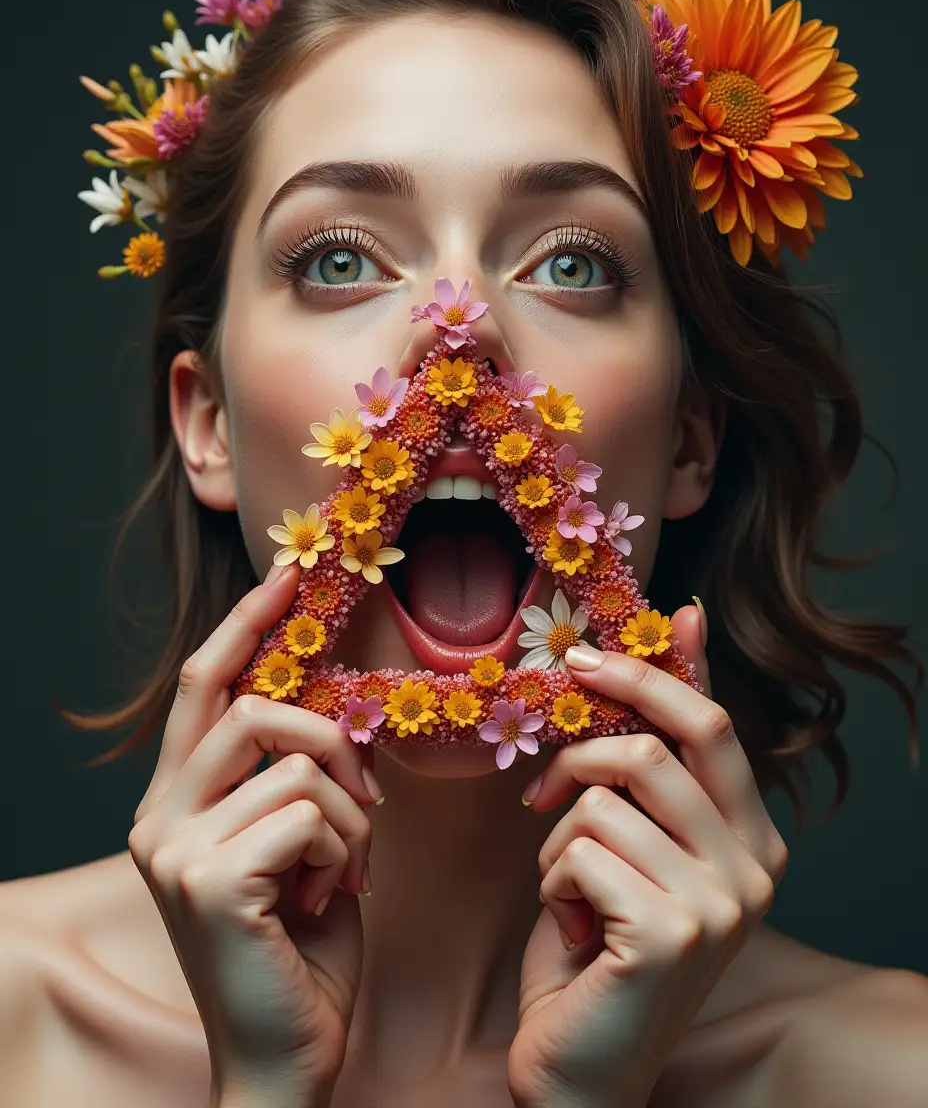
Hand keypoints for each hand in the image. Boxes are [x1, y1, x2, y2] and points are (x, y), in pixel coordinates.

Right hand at [129, 562, 380, 1107]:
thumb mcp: (298, 844)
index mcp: (176, 802)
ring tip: (346, 865)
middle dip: (332, 738)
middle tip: (367, 795)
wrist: (290, 1059)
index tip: (285, 577)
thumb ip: (293, 776)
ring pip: (293, 757)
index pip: (204, 686)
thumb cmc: (303, 947)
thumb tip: (329, 708)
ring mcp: (174, 848)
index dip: (245, 625)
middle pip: (254, 706)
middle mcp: (157, 818)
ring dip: (349, 809)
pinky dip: (346, 846)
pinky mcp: (207, 879)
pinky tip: (332, 894)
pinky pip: (309, 809)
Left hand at [508, 602, 788, 1107]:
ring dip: (559, 833)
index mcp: (752, 842)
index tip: (639, 626)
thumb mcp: (627, 850)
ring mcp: (720, 902)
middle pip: (672, 739)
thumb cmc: (596, 953)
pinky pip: (579, 848)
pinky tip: (571, 925)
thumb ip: (643, 775)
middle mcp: (754, 869)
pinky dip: (552, 878)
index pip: (716, 726)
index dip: (670, 668)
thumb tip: (664, 653)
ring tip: (567, 886)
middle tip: (553, 732)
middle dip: (598, 718)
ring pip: (606, 795)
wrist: (582, 1073)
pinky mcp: (673, 931)